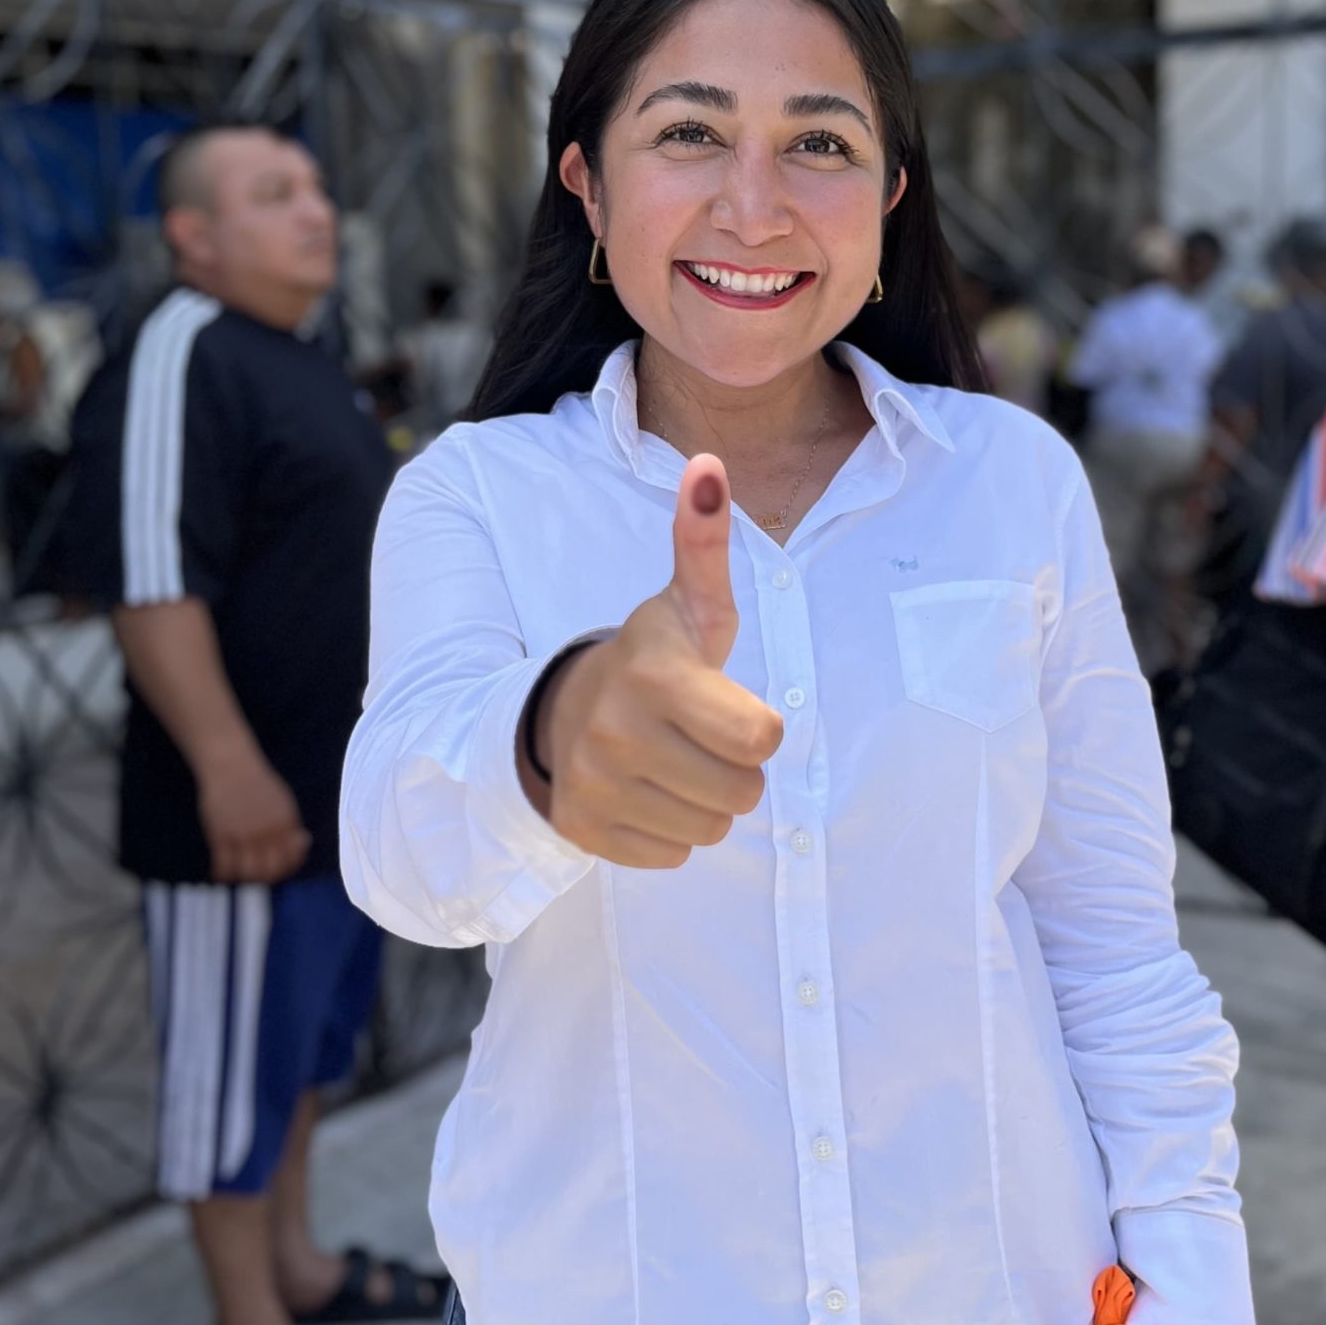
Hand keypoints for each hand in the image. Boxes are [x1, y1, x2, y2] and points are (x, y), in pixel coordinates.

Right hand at [196, 743, 309, 885]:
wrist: (230, 765)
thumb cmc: (257, 782)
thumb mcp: (283, 801)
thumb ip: (291, 824)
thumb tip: (302, 843)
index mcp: (286, 823)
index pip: (291, 859)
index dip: (285, 869)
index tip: (275, 869)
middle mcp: (267, 832)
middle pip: (270, 871)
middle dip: (264, 878)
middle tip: (256, 876)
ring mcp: (244, 834)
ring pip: (247, 873)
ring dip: (243, 879)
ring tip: (238, 874)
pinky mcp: (221, 834)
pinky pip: (224, 866)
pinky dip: (222, 874)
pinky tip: (219, 873)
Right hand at [533, 455, 783, 868]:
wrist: (562, 711)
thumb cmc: (654, 659)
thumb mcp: (686, 605)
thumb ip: (704, 544)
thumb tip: (709, 468)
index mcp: (655, 677)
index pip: (763, 740)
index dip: (758, 726)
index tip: (725, 701)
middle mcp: (618, 735)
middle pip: (743, 793)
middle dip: (734, 769)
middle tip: (697, 736)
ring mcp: (596, 787)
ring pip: (711, 831)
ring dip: (704, 803)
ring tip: (672, 762)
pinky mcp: (584, 831)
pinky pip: (672, 856)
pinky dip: (668, 831)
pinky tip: (645, 791)